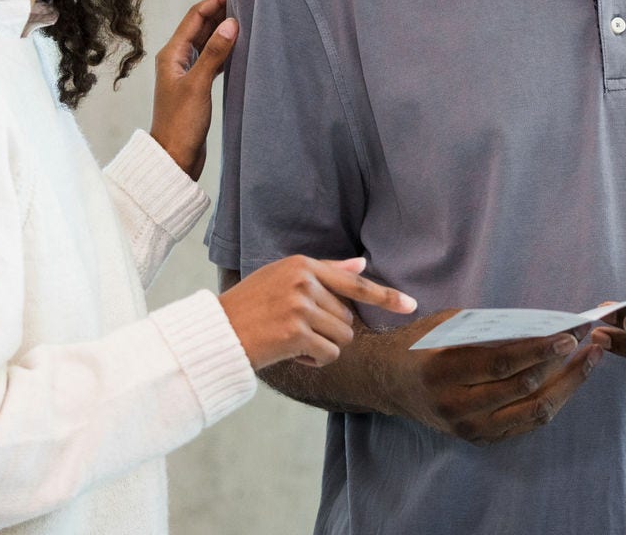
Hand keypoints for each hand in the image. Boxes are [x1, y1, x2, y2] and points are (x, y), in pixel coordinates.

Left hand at [149, 0, 236, 178]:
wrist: (174, 157)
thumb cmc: (181, 123)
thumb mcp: (199, 85)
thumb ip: (214, 53)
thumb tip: (231, 23)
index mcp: (171, 54)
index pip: (194, 17)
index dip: (214, 2)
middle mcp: (177, 59)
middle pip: (200, 27)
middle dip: (221, 13)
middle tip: (247, 2)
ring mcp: (187, 72)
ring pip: (208, 42)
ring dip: (224, 30)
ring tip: (248, 20)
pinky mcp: (197, 86)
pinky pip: (213, 58)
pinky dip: (226, 49)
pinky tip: (241, 47)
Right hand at [219, 255, 414, 368]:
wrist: (214, 334)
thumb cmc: (248, 308)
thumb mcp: (282, 279)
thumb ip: (324, 272)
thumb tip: (361, 264)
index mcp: (303, 265)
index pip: (354, 281)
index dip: (386, 296)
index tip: (411, 305)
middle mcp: (304, 281)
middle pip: (348, 318)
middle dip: (329, 332)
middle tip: (296, 332)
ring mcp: (300, 306)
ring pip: (342, 338)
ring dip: (322, 347)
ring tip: (292, 341)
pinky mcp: (296, 332)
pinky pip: (328, 354)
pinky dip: (314, 361)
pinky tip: (291, 354)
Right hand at [387, 314, 610, 445]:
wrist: (391, 381)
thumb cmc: (423, 343)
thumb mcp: (448, 324)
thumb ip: (490, 327)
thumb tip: (544, 323)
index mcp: (444, 370)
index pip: (503, 362)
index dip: (540, 350)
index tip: (570, 335)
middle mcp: (455, 405)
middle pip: (523, 388)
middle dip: (562, 364)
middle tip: (588, 342)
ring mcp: (468, 428)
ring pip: (532, 411)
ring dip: (567, 386)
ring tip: (589, 361)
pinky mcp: (479, 439)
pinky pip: (526, 424)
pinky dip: (552, 401)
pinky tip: (568, 380)